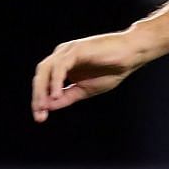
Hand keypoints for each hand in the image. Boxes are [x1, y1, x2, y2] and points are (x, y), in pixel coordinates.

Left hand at [31, 31, 148, 121]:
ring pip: (45, 70)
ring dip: (42, 90)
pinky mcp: (76, 50)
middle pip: (40, 77)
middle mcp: (61, 56)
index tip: (40, 118)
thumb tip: (48, 107)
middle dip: (37, 97)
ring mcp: (67, 51)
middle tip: (39, 116)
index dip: (40, 100)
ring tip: (43, 107)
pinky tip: (56, 95)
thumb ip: (67, 97)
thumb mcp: (86, 90)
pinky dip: (55, 81)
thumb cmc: (112, 70)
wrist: (131, 55)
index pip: (44, 83)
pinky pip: (60, 66)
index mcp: (62, 65)